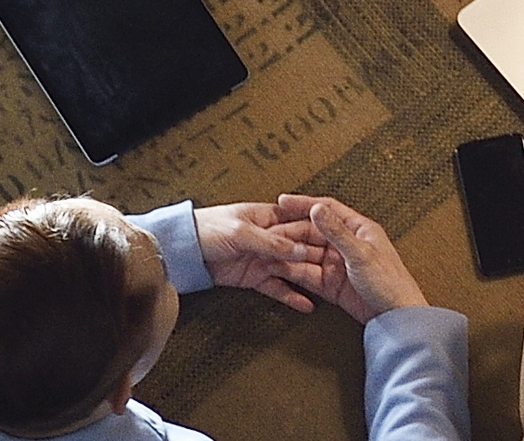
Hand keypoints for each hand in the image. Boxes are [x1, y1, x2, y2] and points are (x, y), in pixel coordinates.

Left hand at [195, 201, 330, 311]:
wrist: (181, 251)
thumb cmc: (208, 231)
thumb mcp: (242, 232)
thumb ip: (271, 242)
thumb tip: (300, 249)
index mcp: (268, 218)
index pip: (300, 223)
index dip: (318, 231)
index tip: (339, 241)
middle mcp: (269, 238)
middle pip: (300, 248)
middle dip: (319, 257)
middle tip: (342, 269)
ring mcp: (262, 259)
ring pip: (292, 269)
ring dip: (309, 279)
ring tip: (331, 289)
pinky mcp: (254, 277)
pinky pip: (277, 288)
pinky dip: (291, 297)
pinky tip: (307, 305)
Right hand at [278, 194, 431, 321]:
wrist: (395, 317)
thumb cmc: (390, 283)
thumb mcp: (361, 254)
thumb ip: (337, 232)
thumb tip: (317, 209)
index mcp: (359, 229)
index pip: (327, 209)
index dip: (303, 204)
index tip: (282, 202)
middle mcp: (346, 244)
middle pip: (312, 232)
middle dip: (290, 232)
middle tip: (269, 234)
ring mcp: (337, 264)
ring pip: (306, 253)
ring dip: (288, 253)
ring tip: (268, 252)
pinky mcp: (331, 283)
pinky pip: (307, 274)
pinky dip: (293, 272)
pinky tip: (279, 269)